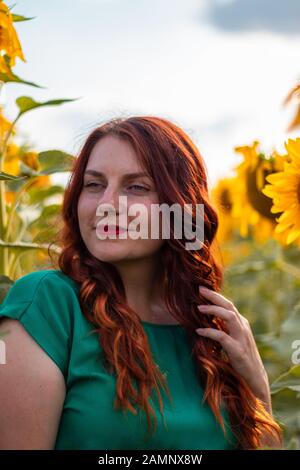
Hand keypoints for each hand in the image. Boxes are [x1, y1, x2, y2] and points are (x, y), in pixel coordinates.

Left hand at [195, 285, 271, 413]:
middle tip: (200, 290)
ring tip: (199, 308)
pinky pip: (222, 337)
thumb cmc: (240, 357)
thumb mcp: (233, 338)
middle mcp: (243, 327)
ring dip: (213, 311)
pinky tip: (199, 331)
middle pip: (229, 306)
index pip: (229, 304)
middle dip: (214, 297)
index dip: (216, 296)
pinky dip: (210, 332)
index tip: (202, 289)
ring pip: (229, 317)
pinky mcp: (237, 350)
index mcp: (241, 323)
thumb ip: (224, 328)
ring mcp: (241, 338)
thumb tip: (207, 318)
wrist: (254, 377)